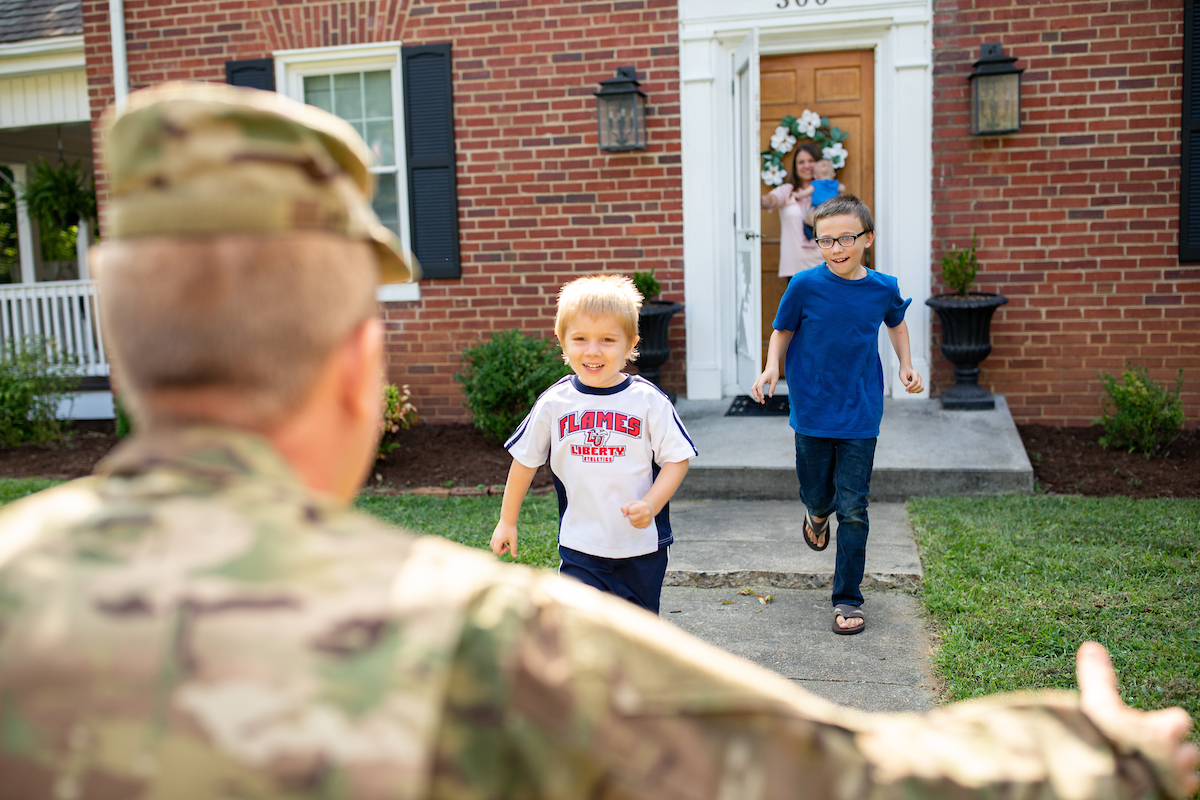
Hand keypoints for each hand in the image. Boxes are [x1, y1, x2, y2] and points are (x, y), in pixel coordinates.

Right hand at [490, 521, 517, 557]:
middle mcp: (494, 539)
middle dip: (501, 550)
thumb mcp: (513, 539)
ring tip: (505, 542)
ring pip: (493, 546)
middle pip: (494, 550)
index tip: (508, 546)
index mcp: (498, 541)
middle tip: (507, 545)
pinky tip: (505, 539)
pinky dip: (498, 543)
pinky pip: (494, 541)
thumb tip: (515, 556)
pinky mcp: (495, 534)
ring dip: (499, 547)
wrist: (508, 519)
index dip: (503, 552)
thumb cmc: (511, 529)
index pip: (496, 551)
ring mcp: (493, 536)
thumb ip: (514, 548)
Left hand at [621, 500, 653, 528]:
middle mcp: (646, 513)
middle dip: (630, 515)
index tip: (633, 508)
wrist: (650, 509)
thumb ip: (624, 507)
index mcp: (643, 506)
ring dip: (632, 520)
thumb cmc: (639, 505)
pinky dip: (635, 523)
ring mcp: (647, 520)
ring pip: (633, 523)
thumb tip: (624, 515)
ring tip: (636, 516)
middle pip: (631, 518)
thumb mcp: (631, 503)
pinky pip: (636, 526)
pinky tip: (639, 519)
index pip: (630, 510)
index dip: (629, 509)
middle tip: (634, 513)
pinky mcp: (646, 525)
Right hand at [751, 367, 778, 403]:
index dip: (760, 392)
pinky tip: (761, 397)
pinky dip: (757, 393)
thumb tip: (770, 396)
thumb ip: (772, 388)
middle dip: (756, 395)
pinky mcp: (758, 382)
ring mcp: (757, 381)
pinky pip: (755, 389)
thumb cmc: (774, 372)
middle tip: (760, 401)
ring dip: (756, 395)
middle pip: (753, 388)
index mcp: (763, 378)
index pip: (759, 386)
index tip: (763, 397)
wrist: (771, 367)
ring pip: (753, 389)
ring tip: (761, 401)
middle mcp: (758, 379)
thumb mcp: (775, 380)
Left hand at [899, 366, 922, 393]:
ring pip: (921, 387)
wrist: (906, 369)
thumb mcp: (902, 376)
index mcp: (915, 373)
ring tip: (909, 391)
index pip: (915, 381)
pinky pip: (922, 388)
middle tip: (906, 390)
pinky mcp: (921, 382)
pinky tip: (912, 391)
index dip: (911, 386)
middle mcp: (919, 376)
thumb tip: (908, 386)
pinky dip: (918, 391)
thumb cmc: (904, 372)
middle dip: (912, 389)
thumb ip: (905, 381)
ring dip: (915, 391)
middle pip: (918, 385)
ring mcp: (921, 379)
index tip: (906, 388)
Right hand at [1076, 642, 1198, 796]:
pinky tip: (1154, 790)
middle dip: (1176, 753)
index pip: (1180, 721)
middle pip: (1190, 752)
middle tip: (1154, 753)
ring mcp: (1177, 783)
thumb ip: (1098, 679)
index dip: (1169, 723)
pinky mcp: (1172, 799)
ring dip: (1177, 774)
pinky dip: (1171, 792)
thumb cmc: (1106, 745)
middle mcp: (1176, 758)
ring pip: (1190, 776)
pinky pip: (1181, 795)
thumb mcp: (1097, 709)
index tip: (1153, 726)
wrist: (1108, 787)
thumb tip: (1091, 646)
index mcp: (1162, 731)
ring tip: (1156, 773)